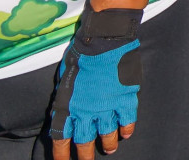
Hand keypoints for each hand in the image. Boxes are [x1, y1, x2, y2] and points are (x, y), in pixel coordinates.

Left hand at [49, 8, 140, 158]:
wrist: (104, 40)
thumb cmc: (81, 53)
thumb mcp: (65, 77)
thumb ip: (66, 97)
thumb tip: (65, 110)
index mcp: (69, 106)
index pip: (62, 138)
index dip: (61, 153)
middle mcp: (87, 112)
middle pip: (85, 142)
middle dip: (85, 155)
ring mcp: (108, 107)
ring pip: (108, 135)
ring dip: (108, 144)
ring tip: (109, 149)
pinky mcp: (125, 99)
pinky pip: (127, 121)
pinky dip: (127, 129)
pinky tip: (126, 133)